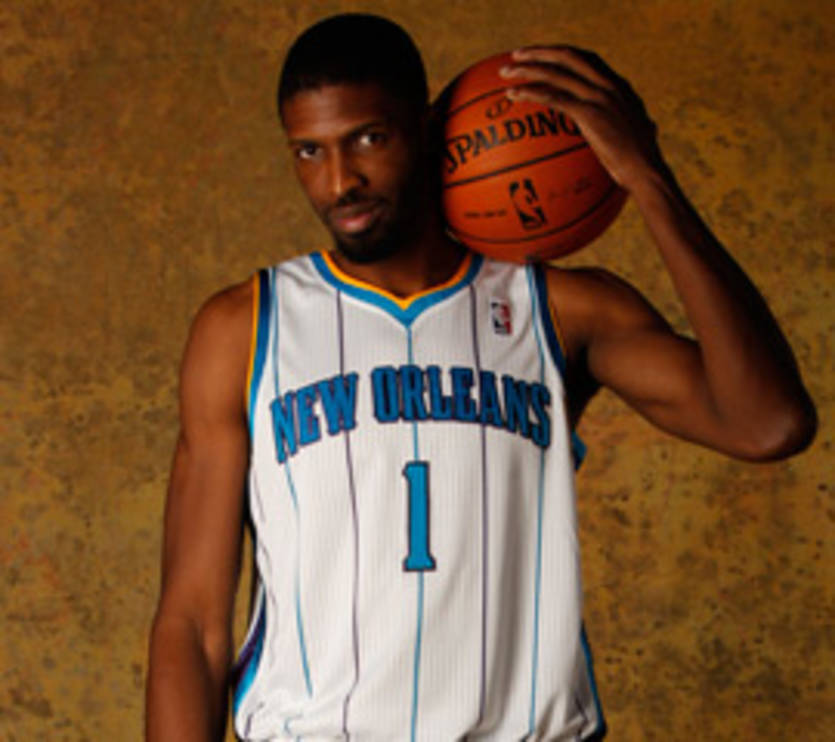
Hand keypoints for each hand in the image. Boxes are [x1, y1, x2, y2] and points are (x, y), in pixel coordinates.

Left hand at [499, 46, 662, 191]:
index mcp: (618, 88)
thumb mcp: (634, 142)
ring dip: (528, 67)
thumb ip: (621, 132)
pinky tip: (513, 95)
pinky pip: (554, 97)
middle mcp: (610, 86)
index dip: (562, 55)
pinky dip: (531, 92)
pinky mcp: (590, 113)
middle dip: (540, 52)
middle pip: (569, 56)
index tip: (543, 57)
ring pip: (557, 72)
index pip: (587, 60)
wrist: (646, 173)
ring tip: (504, 71)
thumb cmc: (639, 168)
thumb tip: (612, 143)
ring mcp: (600, 97)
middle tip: (516, 55)